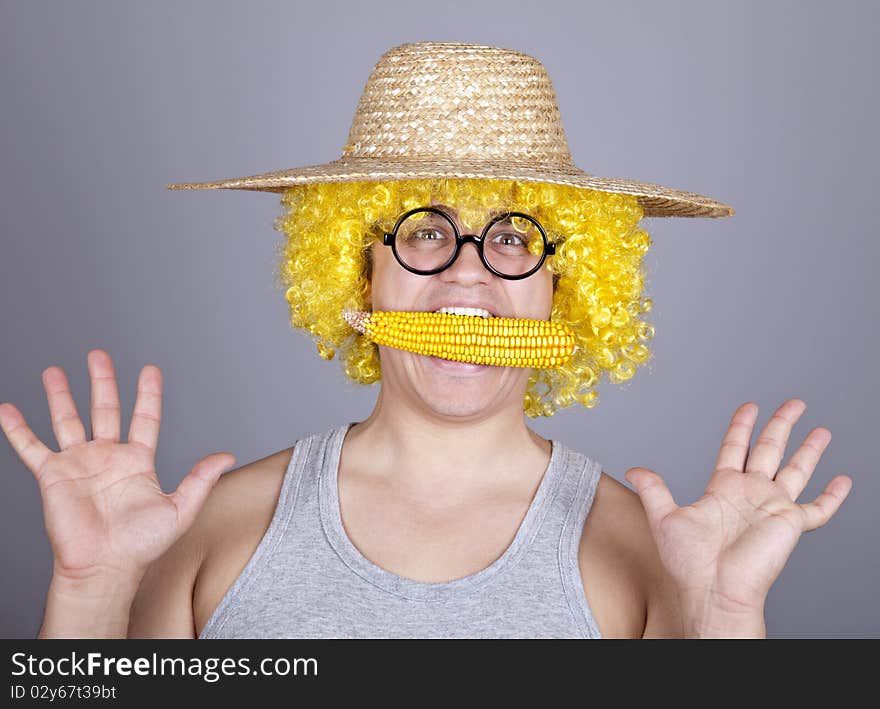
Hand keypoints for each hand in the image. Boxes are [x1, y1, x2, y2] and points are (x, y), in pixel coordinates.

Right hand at [0, 349, 235, 582]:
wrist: (105, 568)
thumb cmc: (142, 546)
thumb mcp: (180, 509)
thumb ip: (201, 479)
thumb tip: (227, 456)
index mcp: (138, 462)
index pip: (144, 418)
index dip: (148, 394)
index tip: (150, 369)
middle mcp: (107, 458)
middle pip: (105, 409)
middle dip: (102, 382)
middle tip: (98, 355)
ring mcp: (79, 464)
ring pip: (68, 420)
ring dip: (60, 395)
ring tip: (53, 371)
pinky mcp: (53, 476)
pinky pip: (31, 447)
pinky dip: (17, 428)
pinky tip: (7, 409)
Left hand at [624, 399, 852, 622]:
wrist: (712, 589)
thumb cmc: (689, 562)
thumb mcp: (664, 517)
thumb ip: (653, 490)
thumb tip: (632, 469)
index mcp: (723, 488)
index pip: (735, 447)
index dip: (743, 426)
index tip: (750, 406)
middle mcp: (750, 493)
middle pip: (769, 449)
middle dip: (782, 425)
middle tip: (794, 404)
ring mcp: (772, 507)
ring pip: (796, 470)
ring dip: (809, 451)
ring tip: (821, 430)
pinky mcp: (790, 524)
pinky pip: (818, 509)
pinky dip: (832, 496)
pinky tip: (844, 480)